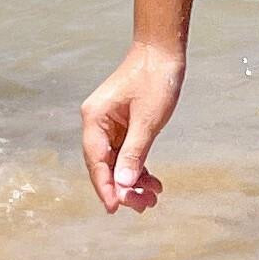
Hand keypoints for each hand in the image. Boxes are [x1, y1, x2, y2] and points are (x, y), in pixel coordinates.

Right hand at [81, 43, 183, 213]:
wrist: (163, 51)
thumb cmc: (155, 79)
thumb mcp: (148, 120)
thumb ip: (134, 154)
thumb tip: (122, 185)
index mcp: (95, 118)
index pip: (96, 161)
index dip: (105, 187)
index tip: (116, 208)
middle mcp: (97, 123)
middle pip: (104, 165)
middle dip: (123, 188)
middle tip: (143, 206)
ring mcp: (110, 124)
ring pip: (117, 162)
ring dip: (133, 181)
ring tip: (152, 199)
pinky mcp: (123, 124)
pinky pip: (126, 153)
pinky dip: (138, 167)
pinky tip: (152, 182)